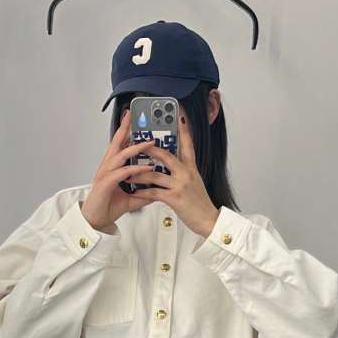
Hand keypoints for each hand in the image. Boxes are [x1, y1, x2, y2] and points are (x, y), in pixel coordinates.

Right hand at [81, 109, 155, 230]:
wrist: (95, 220)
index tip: (133, 119)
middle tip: (135, 116)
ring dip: (135, 148)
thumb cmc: (107, 206)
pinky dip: (134, 169)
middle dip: (125, 128)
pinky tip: (144, 167)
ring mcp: (105, 174)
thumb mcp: (131, 198)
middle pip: (116, 143)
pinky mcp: (105, 184)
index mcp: (112, 167)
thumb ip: (144, 192)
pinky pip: (122, 173)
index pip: (120, 145)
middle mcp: (107, 167)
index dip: (125, 131)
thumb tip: (158, 191)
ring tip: (150, 143)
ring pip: (120, 155)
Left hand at [127, 113, 220, 236]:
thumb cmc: (200, 204)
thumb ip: (184, 172)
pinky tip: (134, 192)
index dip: (184, 130)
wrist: (209, 221)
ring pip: (155, 174)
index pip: (188, 145)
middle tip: (138, 142)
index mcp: (191, 169)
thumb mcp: (195, 183)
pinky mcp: (175, 198)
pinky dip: (142, 192)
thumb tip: (173, 166)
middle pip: (166, 155)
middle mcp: (186, 173)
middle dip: (150, 148)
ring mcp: (180, 185)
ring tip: (128, 172)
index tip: (179, 117)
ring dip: (139, 173)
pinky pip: (154, 192)